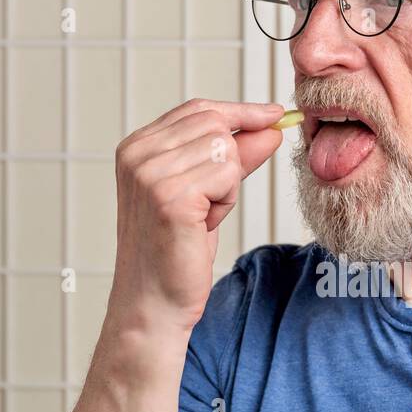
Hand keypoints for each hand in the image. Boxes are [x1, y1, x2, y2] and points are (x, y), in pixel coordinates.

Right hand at [107, 99, 284, 335]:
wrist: (155, 302)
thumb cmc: (177, 251)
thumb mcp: (208, 193)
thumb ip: (234, 156)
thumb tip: (271, 126)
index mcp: (137, 147)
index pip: (198, 110)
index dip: (240, 112)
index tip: (274, 114)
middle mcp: (138, 154)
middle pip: (215, 125)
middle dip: (231, 162)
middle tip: (211, 202)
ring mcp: (151, 174)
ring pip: (226, 150)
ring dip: (229, 186)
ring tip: (203, 217)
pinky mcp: (171, 196)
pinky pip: (228, 175)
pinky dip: (227, 201)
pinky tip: (204, 225)